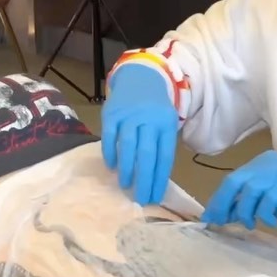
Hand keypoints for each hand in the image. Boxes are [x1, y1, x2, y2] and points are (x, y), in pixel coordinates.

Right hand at [102, 63, 177, 205]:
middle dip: (144, 179)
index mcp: (166, 124)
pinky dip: (110, 153)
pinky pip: (110, 136)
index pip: (164, 156)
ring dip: (127, 169)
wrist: (140, 77)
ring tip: (126, 185)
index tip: (155, 197)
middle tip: (140, 199)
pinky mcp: (112, 113)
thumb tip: (154, 180)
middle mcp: (149, 119)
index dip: (159, 179)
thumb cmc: (154, 108)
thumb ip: (160, 146)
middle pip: (147, 154)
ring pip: (128, 146)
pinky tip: (111, 167)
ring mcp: (129, 115)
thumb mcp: (165, 122)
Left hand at [202, 150, 276, 235]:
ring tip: (250, 224)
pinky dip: (264, 216)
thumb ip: (255, 201)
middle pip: (234, 181)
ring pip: (246, 191)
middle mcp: (269, 163)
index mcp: (266, 162)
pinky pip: (264, 203)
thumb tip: (228, 212)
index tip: (211, 215)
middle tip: (217, 222)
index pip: (234, 178)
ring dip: (244, 212)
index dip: (220, 198)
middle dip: (222, 204)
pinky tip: (273, 223)